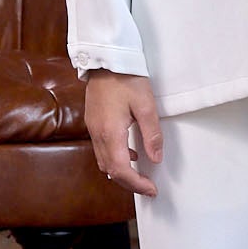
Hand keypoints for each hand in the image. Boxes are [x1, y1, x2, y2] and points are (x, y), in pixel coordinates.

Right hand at [83, 71, 162, 197]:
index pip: (121, 170)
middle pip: (110, 171)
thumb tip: (155, 159)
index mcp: (110, 133)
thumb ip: (151, 134)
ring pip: (103, 162)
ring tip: (140, 175)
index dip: (136, 184)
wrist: (106, 59)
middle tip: (148, 187)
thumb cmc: (126, 78)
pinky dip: (115, 159)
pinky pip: (101, 150)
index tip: (151, 189)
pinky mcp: (92, 122)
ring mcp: (92, 128)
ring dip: (121, 173)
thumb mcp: (146, 105)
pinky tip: (130, 153)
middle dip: (129, 183)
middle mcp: (97, 134)